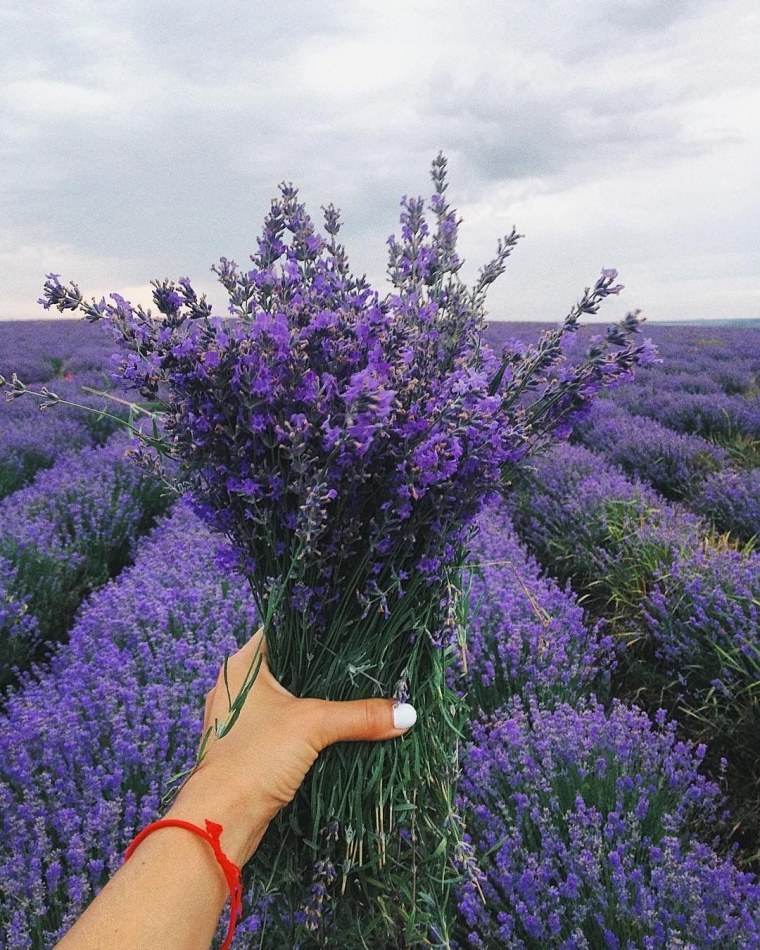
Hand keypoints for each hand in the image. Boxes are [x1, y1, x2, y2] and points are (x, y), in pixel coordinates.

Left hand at [169, 627, 416, 864]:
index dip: (315, 628)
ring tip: (358, 690)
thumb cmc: (253, 759)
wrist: (221, 822)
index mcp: (241, 667)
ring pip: (288, 700)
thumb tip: (407, 713)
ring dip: (317, 702)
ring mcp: (241, 721)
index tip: (349, 627)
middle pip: (289, 668)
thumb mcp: (313, 725)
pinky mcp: (250, 749)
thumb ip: (360, 715)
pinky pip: (286, 728)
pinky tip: (337, 728)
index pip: (282, 631)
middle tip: (363, 660)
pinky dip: (308, 728)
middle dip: (324, 669)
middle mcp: (237, 688)